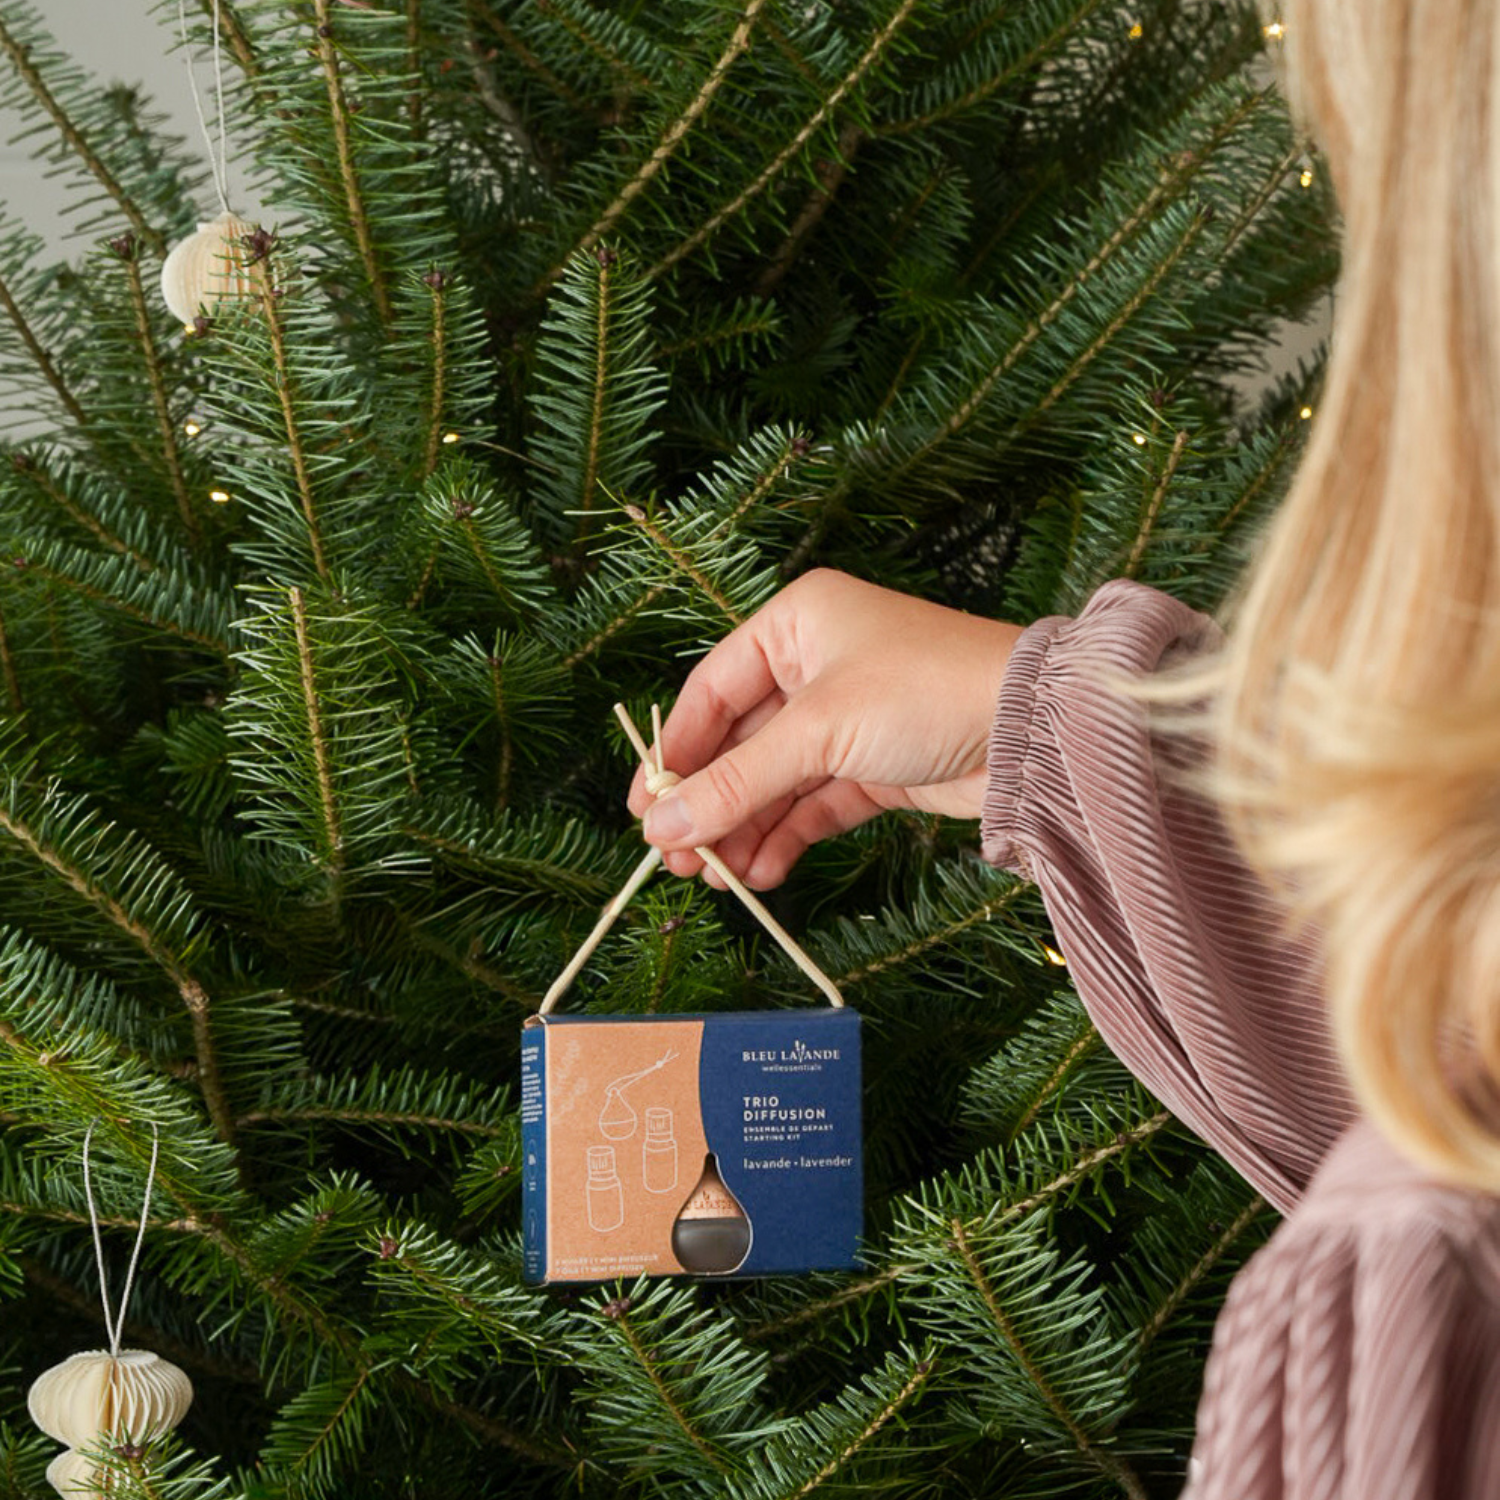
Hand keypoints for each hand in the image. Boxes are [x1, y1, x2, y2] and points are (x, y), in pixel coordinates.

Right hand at [627, 569, 1023, 888]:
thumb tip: (660, 830)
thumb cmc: (925, 692)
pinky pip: (814, 805)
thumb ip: (736, 783)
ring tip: (719, 880)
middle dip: (710, 804)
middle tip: (676, 860)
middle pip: (741, 743)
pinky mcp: (877, 768)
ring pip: (776, 781)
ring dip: (745, 829)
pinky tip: (764, 874)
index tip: (643, 811)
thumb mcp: (819, 731)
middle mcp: (818, 665)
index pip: (712, 691)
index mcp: (797, 624)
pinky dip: (788, 839)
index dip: (675, 752)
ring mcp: (849, 719)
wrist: (1038, 730)